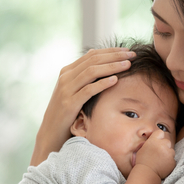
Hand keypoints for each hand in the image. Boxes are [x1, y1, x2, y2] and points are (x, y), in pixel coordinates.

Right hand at [31, 48, 135, 164]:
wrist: (51, 132)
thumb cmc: (66, 111)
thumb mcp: (73, 89)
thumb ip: (82, 74)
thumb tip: (94, 53)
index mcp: (67, 71)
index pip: (92, 55)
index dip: (111, 51)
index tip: (127, 51)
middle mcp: (66, 77)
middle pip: (93, 60)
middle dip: (115, 56)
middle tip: (132, 55)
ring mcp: (66, 90)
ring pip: (91, 72)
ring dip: (112, 67)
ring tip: (127, 65)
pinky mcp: (69, 103)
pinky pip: (88, 90)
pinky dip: (102, 83)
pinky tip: (115, 80)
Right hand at [134, 129, 175, 178]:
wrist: (146, 174)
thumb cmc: (142, 162)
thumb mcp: (142, 149)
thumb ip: (149, 142)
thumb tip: (152, 138)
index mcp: (153, 140)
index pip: (160, 132)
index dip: (159, 137)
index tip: (157, 142)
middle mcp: (162, 145)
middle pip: (167, 141)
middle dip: (164, 146)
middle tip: (158, 153)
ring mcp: (168, 153)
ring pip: (171, 150)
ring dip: (167, 154)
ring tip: (160, 160)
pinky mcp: (172, 161)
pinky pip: (172, 159)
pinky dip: (169, 162)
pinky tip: (163, 165)